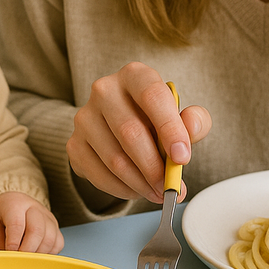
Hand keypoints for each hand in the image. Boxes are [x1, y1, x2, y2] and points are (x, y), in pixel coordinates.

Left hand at [0, 192, 64, 254]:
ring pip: (50, 238)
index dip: (13, 241)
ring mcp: (48, 218)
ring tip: (27, 260)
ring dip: (38, 254)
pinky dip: (48, 253)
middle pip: (37, 230)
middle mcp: (34, 208)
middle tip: (19, 260)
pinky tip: (37, 255)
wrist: (15, 204)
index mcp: (15, 204)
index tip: (9, 252)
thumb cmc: (2, 217)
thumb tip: (9, 258)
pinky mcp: (56, 227)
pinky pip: (58, 243)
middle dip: (27, 250)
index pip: (17, 223)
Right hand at [67, 63, 211, 203]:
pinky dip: (121, 189)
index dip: (169, 129)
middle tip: (170, 187)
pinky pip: (99, 174)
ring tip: (157, 192)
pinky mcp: (74, 144)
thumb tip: (192, 126)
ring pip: (114, 159)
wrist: (121, 128)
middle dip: (154, 167)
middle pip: (130, 132)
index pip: (152, 96)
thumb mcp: (181, 117)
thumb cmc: (155, 120)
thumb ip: (195, 120)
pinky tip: (136, 189)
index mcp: (135, 75)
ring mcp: (85, 117)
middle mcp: (104, 90)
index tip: (183, 157)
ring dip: (140, 183)